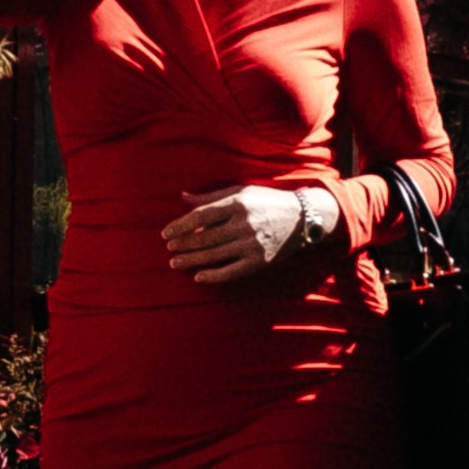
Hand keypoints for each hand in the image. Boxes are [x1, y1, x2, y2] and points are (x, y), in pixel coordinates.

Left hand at [163, 186, 320, 288]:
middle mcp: (244, 225)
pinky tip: (198, 276)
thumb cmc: (267, 201)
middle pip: (205, 238)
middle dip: (183, 244)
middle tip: (168, 249)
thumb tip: (183, 197)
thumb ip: (211, 197)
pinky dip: (213, 275)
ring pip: (214, 256)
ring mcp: (252, 245)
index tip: (166, 233)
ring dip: (191, 260)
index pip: (201, 216)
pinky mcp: (259, 262)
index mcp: (238, 204)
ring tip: (175, 262)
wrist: (302, 218)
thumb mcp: (241, 192)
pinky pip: (231, 272)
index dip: (180, 225)